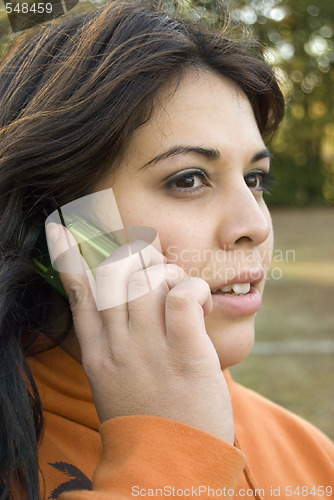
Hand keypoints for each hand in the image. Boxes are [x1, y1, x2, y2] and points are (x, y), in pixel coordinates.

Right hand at [46, 223, 233, 443]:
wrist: (169, 470)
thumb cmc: (150, 422)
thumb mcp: (117, 384)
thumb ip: (117, 346)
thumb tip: (132, 307)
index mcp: (98, 353)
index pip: (77, 293)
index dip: (68, 257)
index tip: (60, 230)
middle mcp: (118, 345)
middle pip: (114, 273)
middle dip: (136, 254)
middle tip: (156, 263)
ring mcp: (149, 348)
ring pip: (149, 278)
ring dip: (171, 273)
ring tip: (184, 292)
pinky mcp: (185, 353)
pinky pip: (183, 297)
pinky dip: (194, 289)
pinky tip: (201, 304)